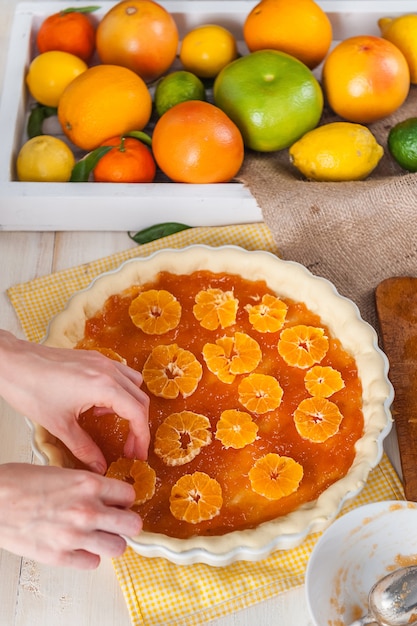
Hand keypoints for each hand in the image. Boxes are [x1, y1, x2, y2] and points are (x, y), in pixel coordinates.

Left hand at [0, 331, 149, 472]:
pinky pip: (119, 374)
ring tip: (116, 425)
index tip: (138, 454)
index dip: (141, 437)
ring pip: (133, 384)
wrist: (12, 363)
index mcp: (104, 386)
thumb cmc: (31, 390)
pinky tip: (100, 406)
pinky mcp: (93, 358)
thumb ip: (84, 448)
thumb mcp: (60, 426)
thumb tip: (100, 467)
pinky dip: (119, 391)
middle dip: (138, 426)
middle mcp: (108, 370)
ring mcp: (102, 361)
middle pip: (140, 399)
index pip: (137, 413)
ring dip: (131, 406)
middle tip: (130, 448)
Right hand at [0, 463, 141, 567]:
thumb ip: (86, 485)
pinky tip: (78, 547)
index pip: (129, 495)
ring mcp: (75, 536)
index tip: (119, 503)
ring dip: (111, 542)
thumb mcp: (62, 472)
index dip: (125, 500)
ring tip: (99, 536)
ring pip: (118, 548)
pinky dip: (88, 556)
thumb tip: (104, 495)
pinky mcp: (60, 556)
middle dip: (127, 523)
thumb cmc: (19, 483)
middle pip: (133, 524)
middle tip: (117, 522)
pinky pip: (92, 563)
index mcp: (88, 484)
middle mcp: (88, 510)